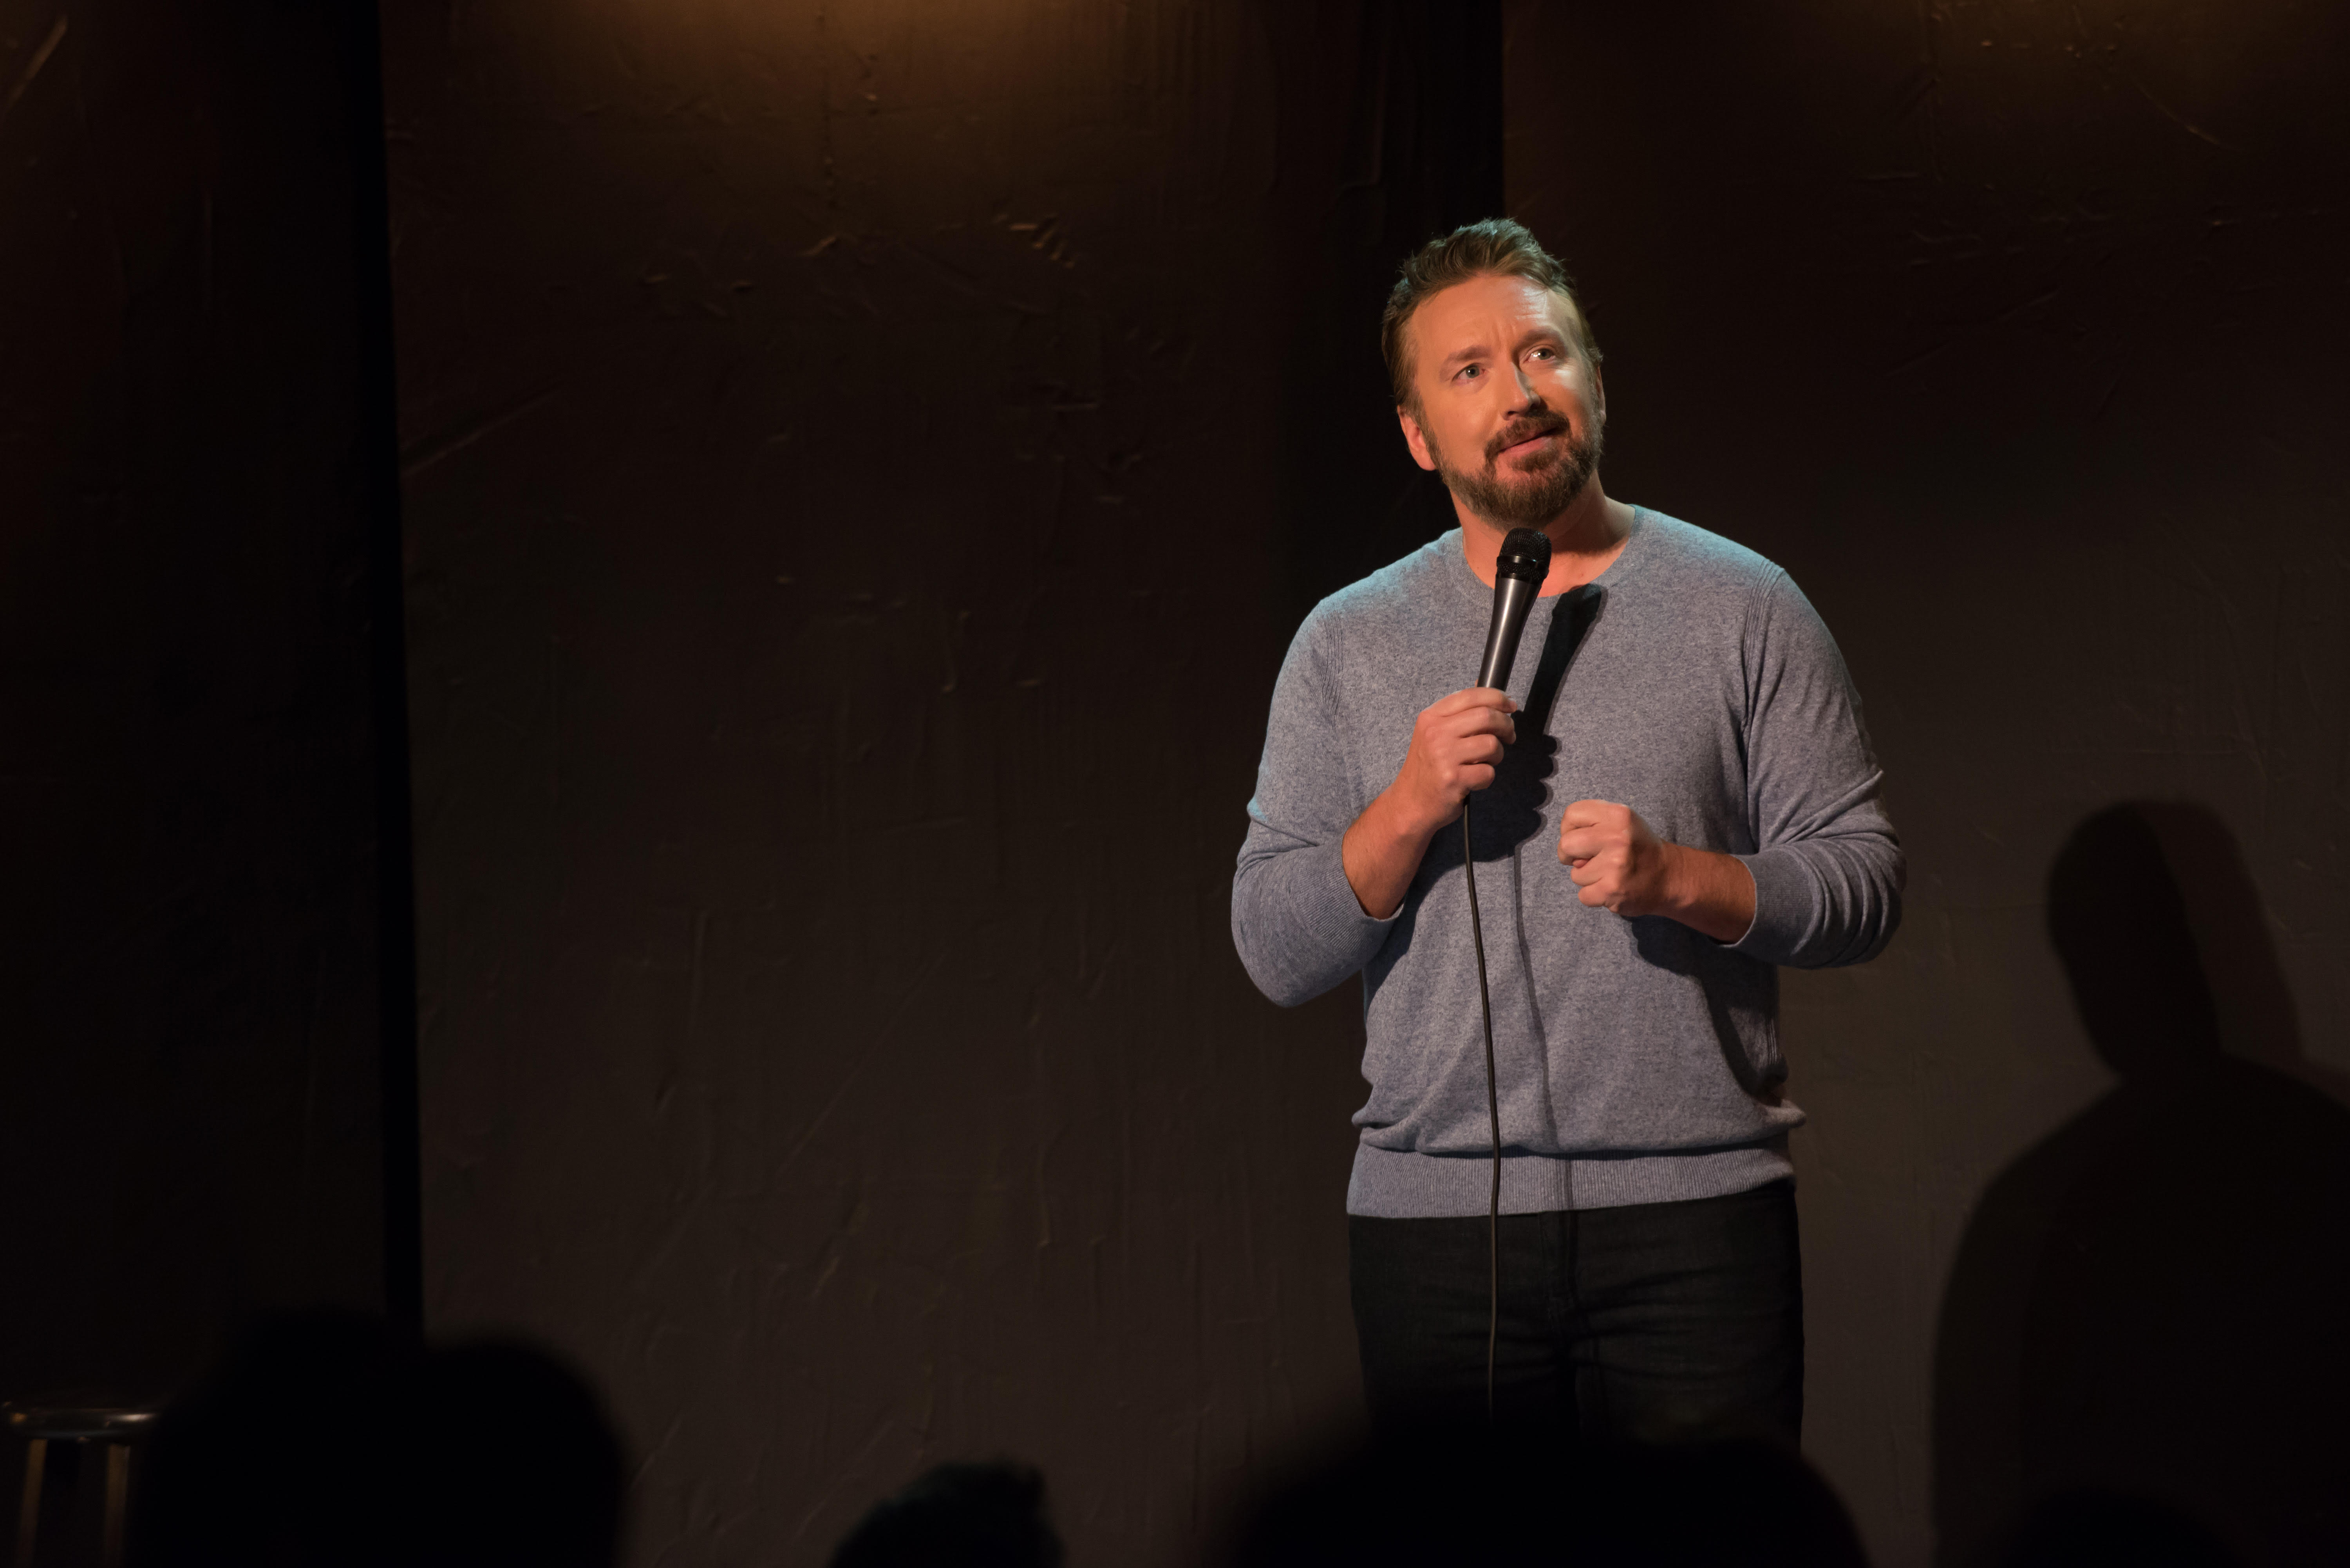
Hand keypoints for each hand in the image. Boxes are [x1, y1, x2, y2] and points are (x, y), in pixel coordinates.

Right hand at [1387, 687, 1517, 835]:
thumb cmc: (1427, 768)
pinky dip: (1487, 778)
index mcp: (1431, 718)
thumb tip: (1483, 686)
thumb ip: (1457, 713)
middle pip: (1487, 716)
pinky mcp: (1453, 779)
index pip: (1471, 696)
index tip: (1510, 705)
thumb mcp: (1433, 733)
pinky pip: (1488, 772)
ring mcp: (1443, 756)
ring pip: (1491, 744)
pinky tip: (1474, 780)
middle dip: (1506, 725)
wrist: (1409, 803)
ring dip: (1497, 755)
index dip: (1497, 697)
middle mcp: (1435, 733)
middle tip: (1509, 736)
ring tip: (1485, 761)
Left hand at [1557, 799, 1757, 940]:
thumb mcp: (1621, 824)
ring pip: (1575, 874)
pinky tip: (1611, 888)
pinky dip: (1594, 896)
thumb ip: (1593, 825)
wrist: (1669, 877)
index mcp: (1618, 815)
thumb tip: (1567, 848)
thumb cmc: (1637, 848)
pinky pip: (1583, 895)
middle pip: (1566, 845)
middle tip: (1586, 860)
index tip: (1581, 838)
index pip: (1571, 814)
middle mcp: (1617, 838)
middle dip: (1569, 855)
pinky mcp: (1612, 890)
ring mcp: (1615, 865)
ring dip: (1587, 878)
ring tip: (1609, 874)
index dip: (1569, 829)